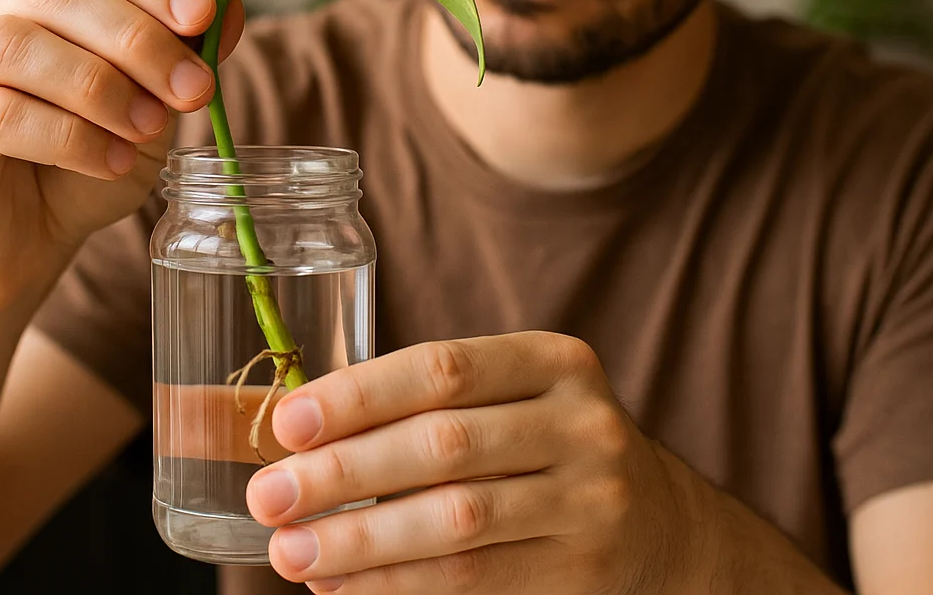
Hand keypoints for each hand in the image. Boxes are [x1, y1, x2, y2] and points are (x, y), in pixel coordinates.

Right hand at [0, 0, 243, 305]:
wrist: (26, 242)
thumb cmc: (84, 158)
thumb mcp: (151, 101)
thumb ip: (183, 52)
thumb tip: (231, 8)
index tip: (203, 17)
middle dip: (137, 38)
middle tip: (193, 89)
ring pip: (14, 44)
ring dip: (100, 86)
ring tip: (150, 128)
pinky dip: (69, 137)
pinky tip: (111, 161)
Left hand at [245, 332, 713, 593]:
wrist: (663, 528)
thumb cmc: (548, 449)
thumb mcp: (516, 401)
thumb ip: (431, 407)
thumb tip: (298, 437)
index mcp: (554, 360)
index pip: (443, 369)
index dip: (359, 394)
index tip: (289, 422)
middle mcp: (582, 423)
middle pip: (443, 445)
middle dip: (343, 473)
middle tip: (269, 497)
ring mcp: (591, 500)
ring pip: (457, 521)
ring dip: (360, 540)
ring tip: (292, 553)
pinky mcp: (584, 570)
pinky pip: (475, 580)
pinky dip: (397, 584)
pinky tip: (343, 585)